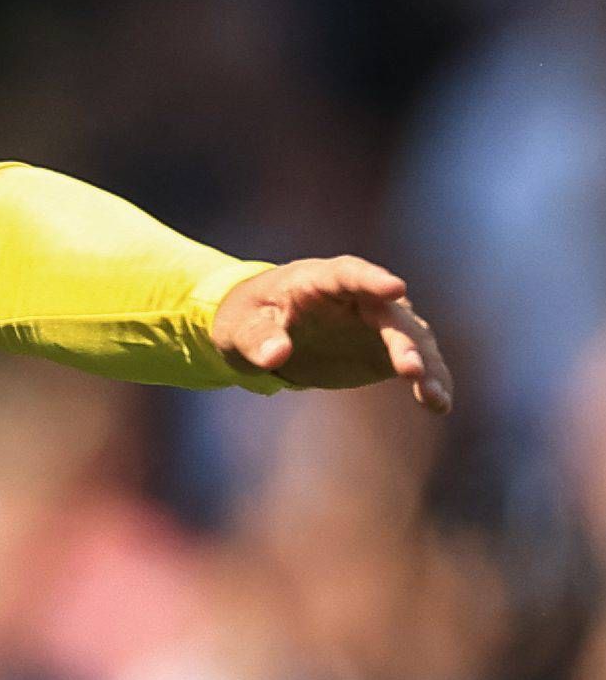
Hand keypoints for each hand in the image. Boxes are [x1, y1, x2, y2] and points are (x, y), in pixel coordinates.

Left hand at [212, 257, 451, 414]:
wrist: (260, 331)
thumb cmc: (247, 318)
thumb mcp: (239, 327)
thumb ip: (257, 338)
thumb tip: (275, 355)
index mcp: (319, 278)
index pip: (349, 274)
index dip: (371, 280)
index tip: (394, 288)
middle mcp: (359, 296)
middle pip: (388, 313)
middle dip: (402, 339)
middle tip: (410, 369)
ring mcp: (378, 323)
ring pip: (412, 339)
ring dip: (426, 365)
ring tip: (433, 396)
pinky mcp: (386, 350)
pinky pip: (417, 363)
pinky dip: (431, 381)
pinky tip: (439, 405)